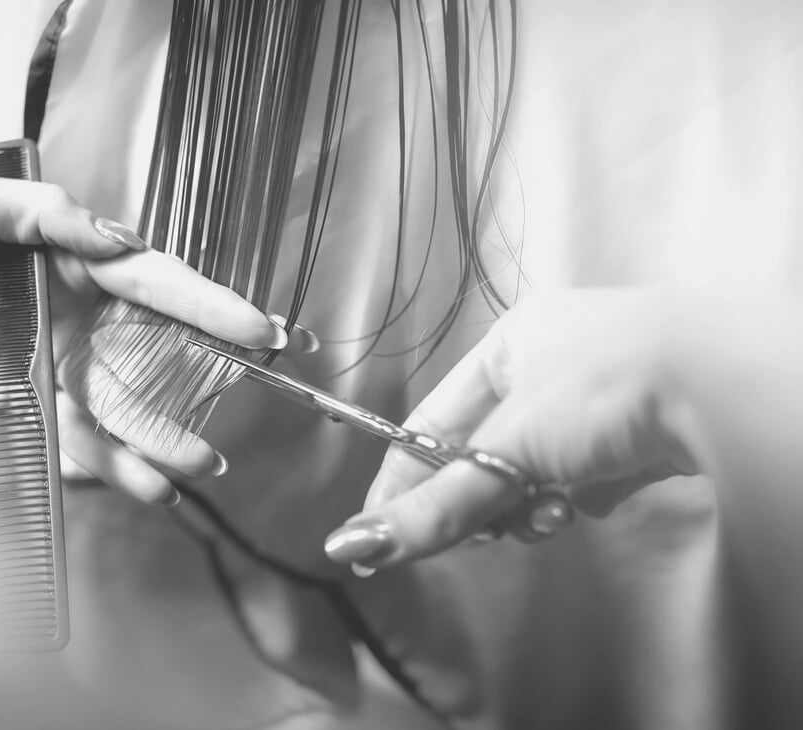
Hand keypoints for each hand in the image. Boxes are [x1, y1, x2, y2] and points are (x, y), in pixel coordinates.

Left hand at [0, 171, 282, 500]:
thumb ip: (47, 216)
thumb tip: (120, 242)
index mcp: (70, 256)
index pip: (155, 280)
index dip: (210, 303)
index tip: (259, 328)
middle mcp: (75, 309)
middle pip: (157, 344)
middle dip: (210, 369)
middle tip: (262, 389)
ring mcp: (55, 359)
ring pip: (125, 401)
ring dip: (165, 432)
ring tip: (203, 464)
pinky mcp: (27, 402)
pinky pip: (79, 435)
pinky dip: (114, 462)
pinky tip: (149, 485)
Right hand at [324, 288, 698, 570]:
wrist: (724, 381)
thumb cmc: (605, 388)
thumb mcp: (512, 446)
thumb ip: (438, 504)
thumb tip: (354, 546)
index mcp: (507, 344)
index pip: (432, 422)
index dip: (403, 481)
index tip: (378, 534)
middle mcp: (548, 363)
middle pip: (485, 452)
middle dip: (484, 496)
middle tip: (488, 525)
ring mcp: (598, 395)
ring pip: (533, 470)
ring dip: (531, 502)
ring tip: (550, 513)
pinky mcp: (638, 428)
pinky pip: (580, 476)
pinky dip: (575, 498)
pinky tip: (587, 502)